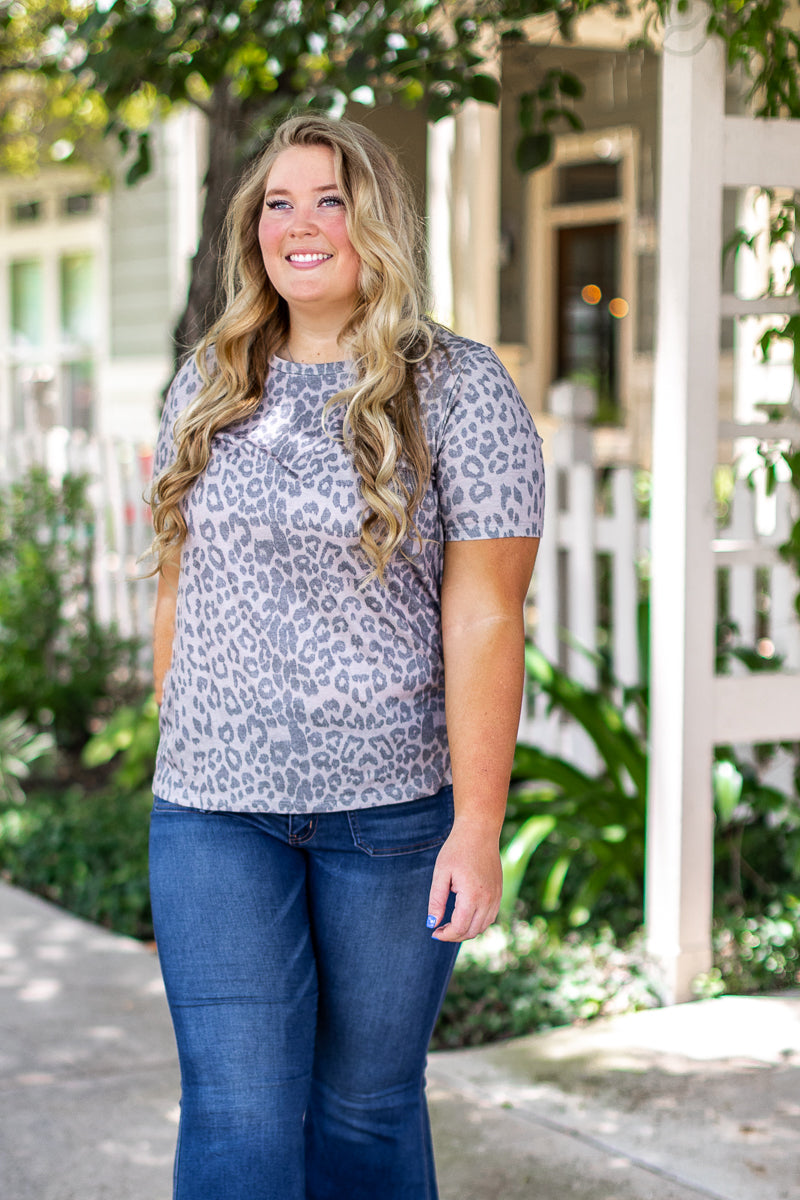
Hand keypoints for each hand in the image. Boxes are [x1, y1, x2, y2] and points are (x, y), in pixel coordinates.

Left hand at [427, 818, 502, 942]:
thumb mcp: (441, 873)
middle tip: (439, 929)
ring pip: (482, 927)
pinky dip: (477, 922)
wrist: (479, 831)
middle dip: (454, 935)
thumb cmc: (457, 849)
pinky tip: (465, 915)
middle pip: (471, 931)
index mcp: (472, 895)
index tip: (434, 931)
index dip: (445, 935)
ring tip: (450, 924)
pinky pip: (490, 917)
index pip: (459, 928)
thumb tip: (432, 924)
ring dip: (466, 931)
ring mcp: (496, 896)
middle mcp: (488, 899)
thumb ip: (436, 900)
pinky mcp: (499, 892)